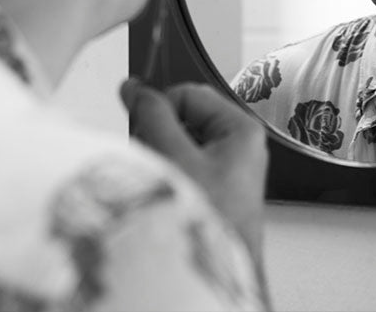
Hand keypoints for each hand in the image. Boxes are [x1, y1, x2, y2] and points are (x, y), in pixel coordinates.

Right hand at [120, 79, 268, 266]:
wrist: (209, 287)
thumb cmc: (207, 226)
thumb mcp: (173, 157)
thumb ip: (152, 116)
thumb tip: (135, 87)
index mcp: (241, 131)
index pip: (189, 94)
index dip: (160, 108)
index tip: (138, 126)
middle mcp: (238, 149)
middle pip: (183, 120)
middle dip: (157, 139)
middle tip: (153, 164)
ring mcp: (225, 174)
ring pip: (177, 147)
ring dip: (157, 162)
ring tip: (158, 189)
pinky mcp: (213, 196)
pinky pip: (180, 172)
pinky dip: (163, 180)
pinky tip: (161, 203)